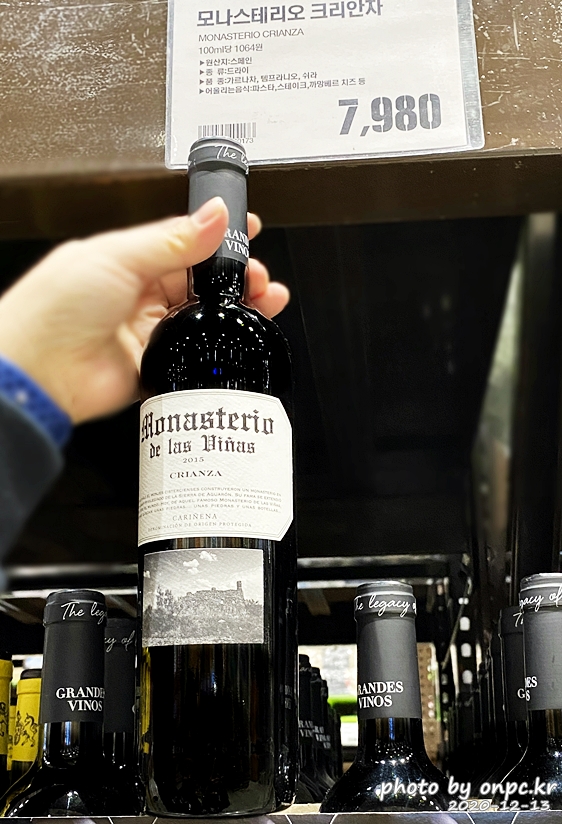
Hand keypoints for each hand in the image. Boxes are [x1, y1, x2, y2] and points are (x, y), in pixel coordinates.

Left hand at [0, 198, 288, 424]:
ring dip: (235, 310)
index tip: (247, 230)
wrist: (37, 373)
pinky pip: (194, 357)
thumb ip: (172, 240)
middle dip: (234, 276)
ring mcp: (147, 333)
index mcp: (127, 261)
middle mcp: (138, 296)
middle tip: (257, 275)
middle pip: (200, 283)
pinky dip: (217, 348)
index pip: (183, 243)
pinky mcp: (154, 368)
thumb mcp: (118, 257)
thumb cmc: (54, 309)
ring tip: (265, 300)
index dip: (216, 238)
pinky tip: (235, 338)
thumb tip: (214, 215)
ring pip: (203, 319)